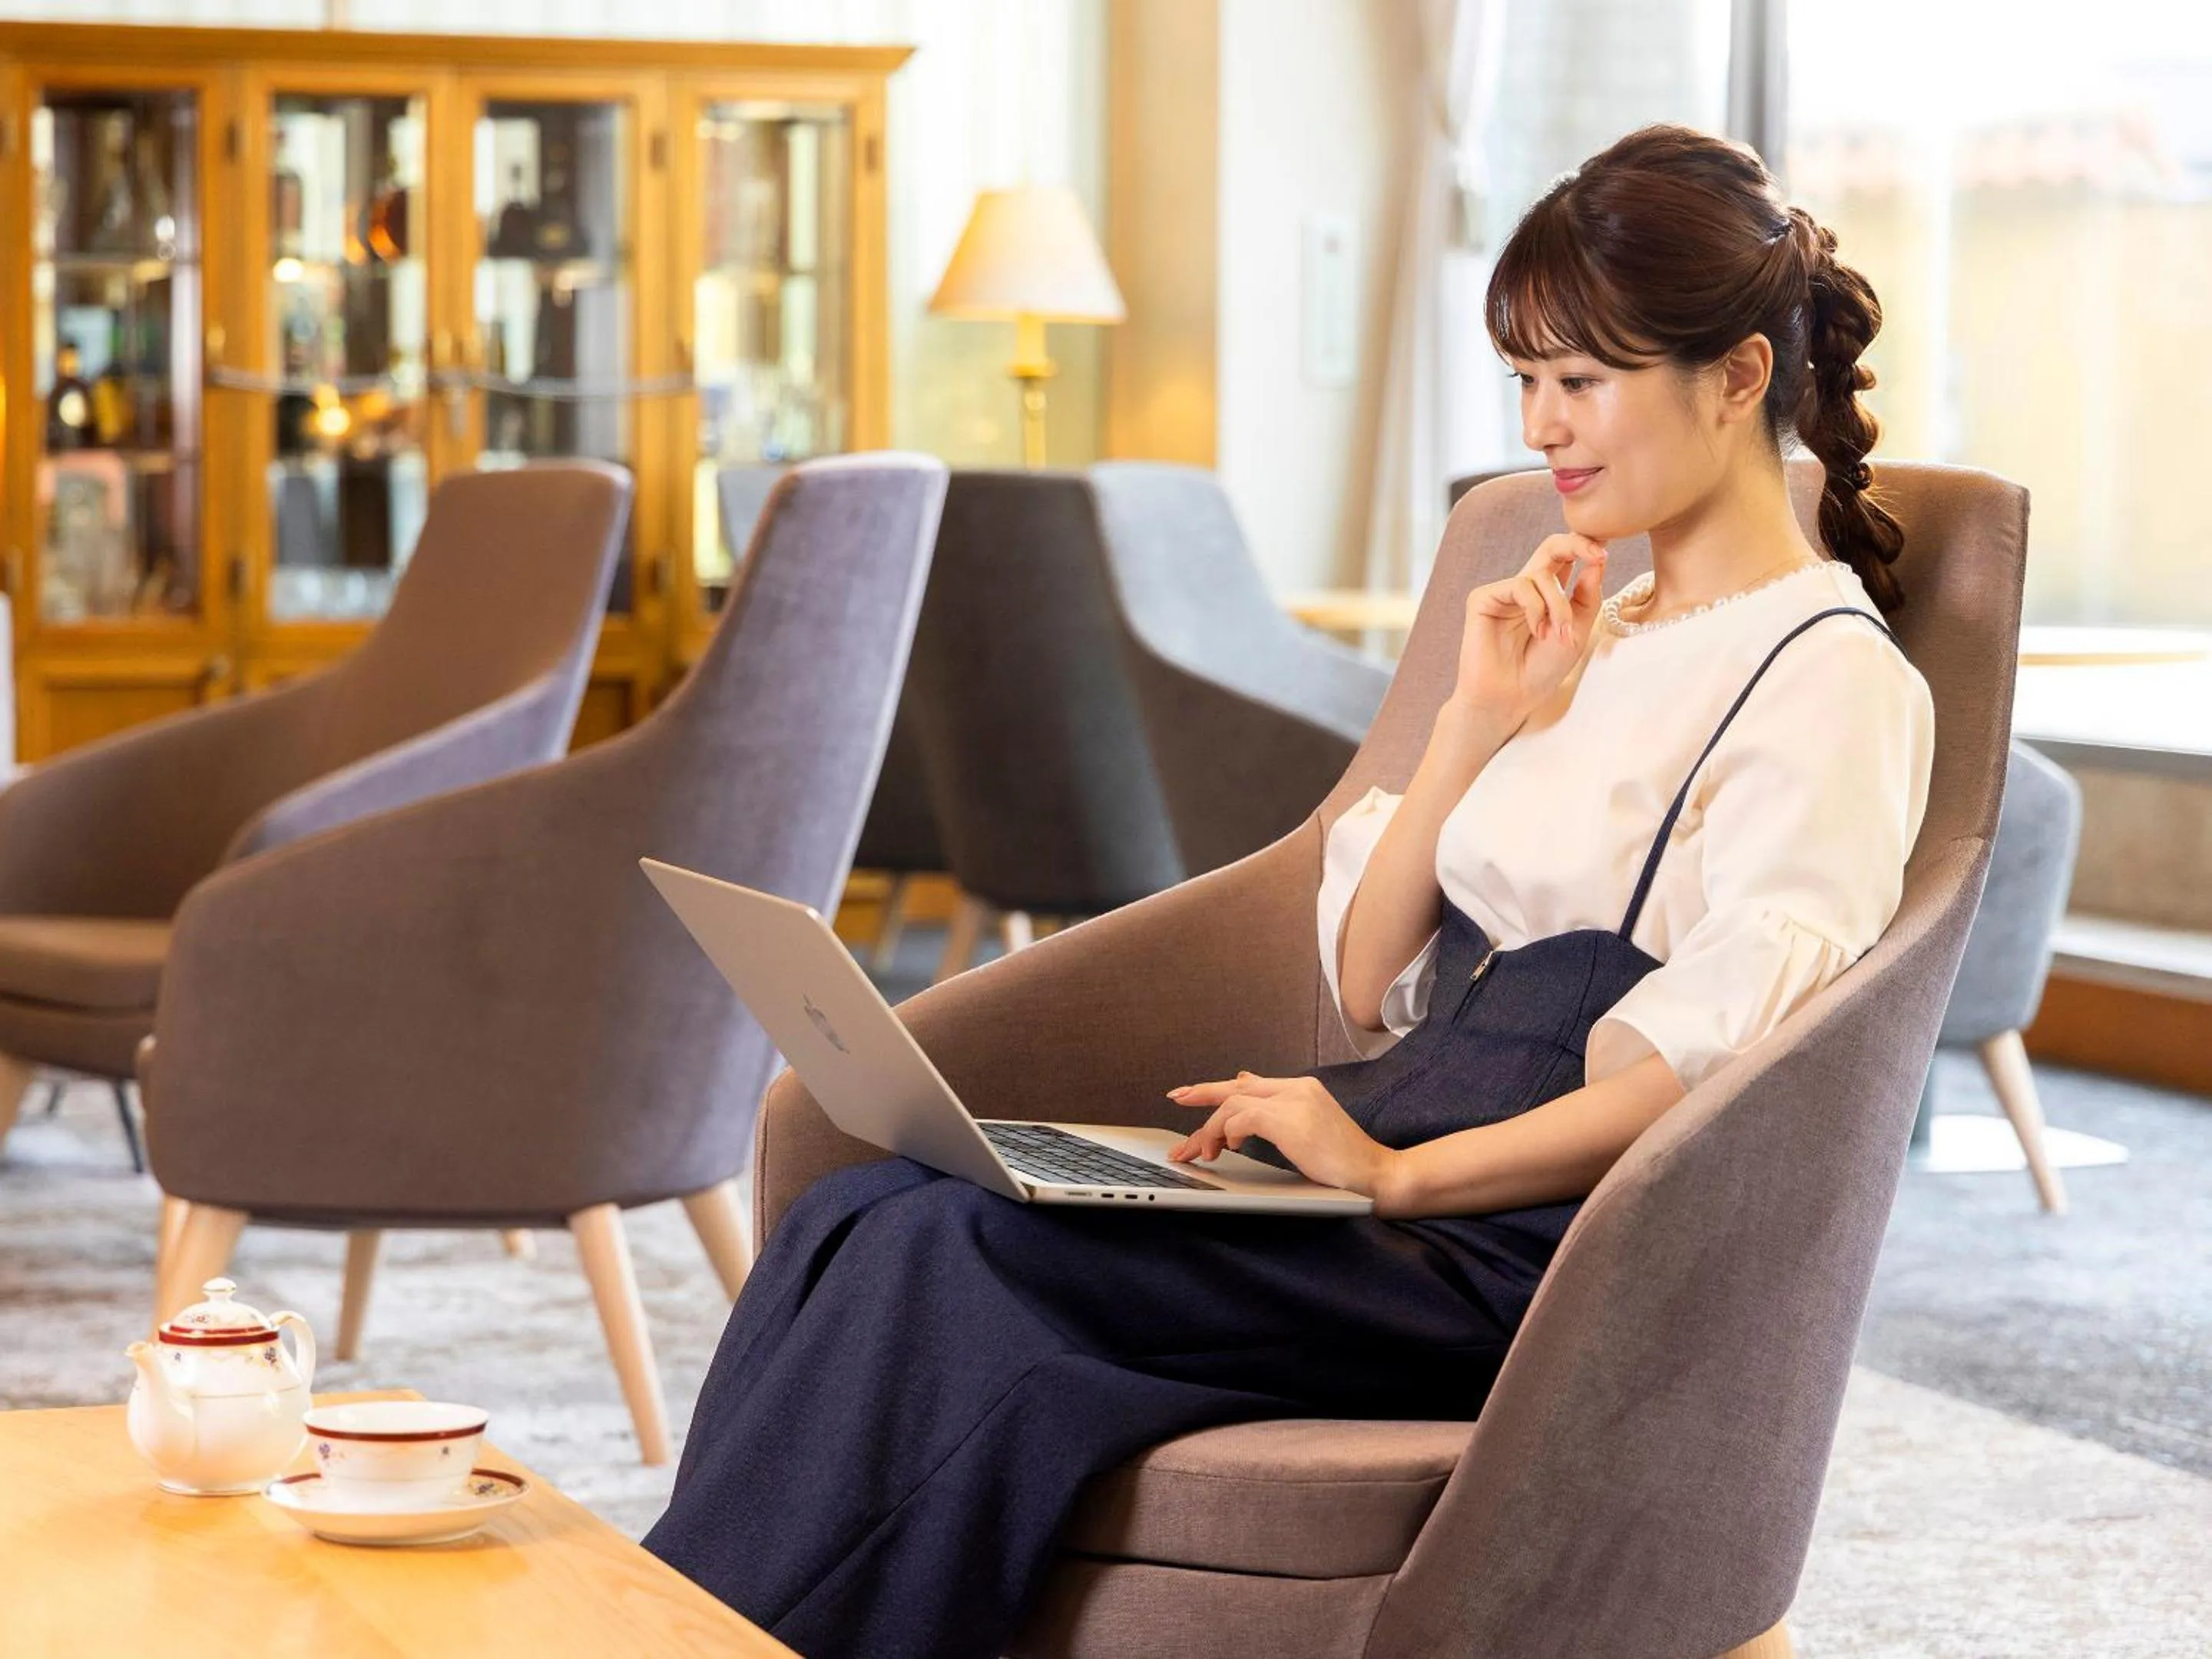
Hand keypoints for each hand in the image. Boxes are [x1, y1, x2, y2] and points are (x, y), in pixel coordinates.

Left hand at [1167, 1072, 1397, 1197]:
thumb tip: (1246, 1090)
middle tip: (1175, 1098)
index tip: (1188, 1094)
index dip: (1216, 1089)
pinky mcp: (1290, 1119)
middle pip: (1236, 1087)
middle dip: (1201, 1094)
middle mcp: (1297, 1088)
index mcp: (1302, 1089)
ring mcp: (1294, 1101)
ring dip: (1210, 1128)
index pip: (1249, 1084)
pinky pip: (1241, 1118)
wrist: (1378, 1177)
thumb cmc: (1345, 1164)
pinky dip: (1226, 1132)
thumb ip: (1277, 1112)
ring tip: (1202, 1151)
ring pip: (1233, 1103)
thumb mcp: (1307, 1132)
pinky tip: (1226, 1148)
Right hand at [1453, 533, 1607, 725]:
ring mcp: (1504, 592)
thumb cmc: (1542, 671)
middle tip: (1598, 554)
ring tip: (1558, 635)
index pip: (1567, 558)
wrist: (1512, 698)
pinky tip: (1537, 631)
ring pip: (1541, 574)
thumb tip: (1598, 559)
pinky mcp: (1483, 598)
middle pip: (1551, 547)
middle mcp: (1526, 588)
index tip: (1606, 552)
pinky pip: (1520, 586)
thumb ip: (1588, 596)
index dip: (1586, 547)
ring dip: (1558, 604)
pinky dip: (1536, 609)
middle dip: (1577, 544)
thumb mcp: (1578, 631)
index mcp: (1548, 595)